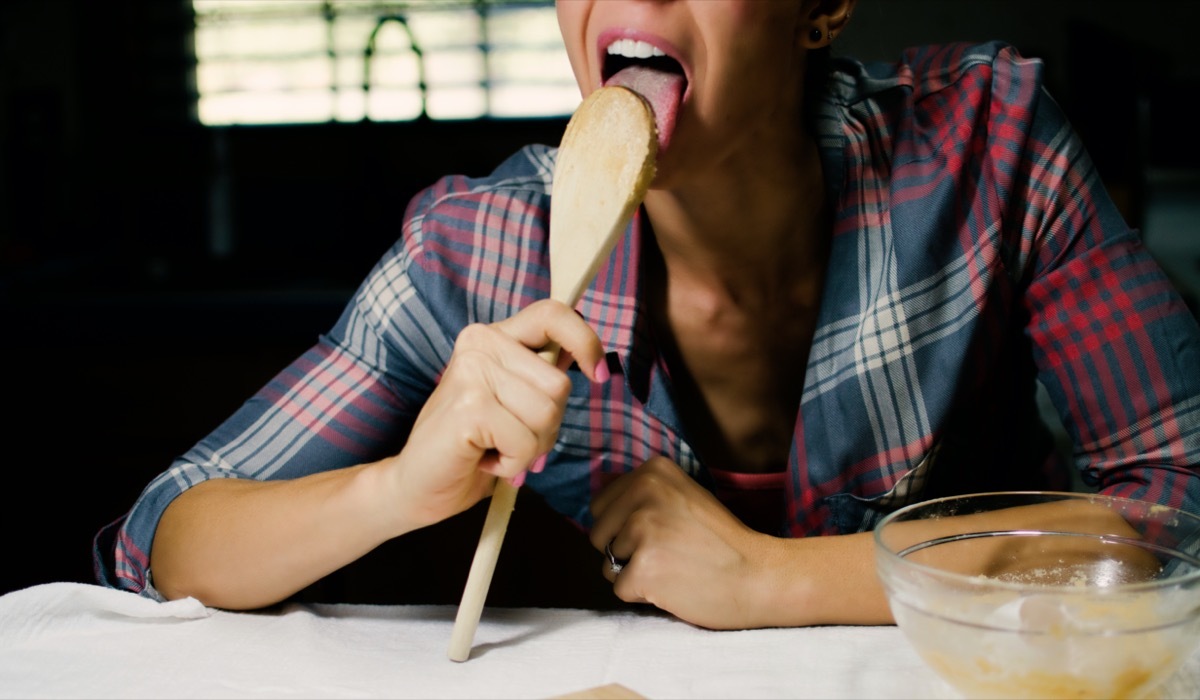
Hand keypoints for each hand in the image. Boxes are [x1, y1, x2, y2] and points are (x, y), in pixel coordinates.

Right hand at [385, 299, 607, 531]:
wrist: (420, 484)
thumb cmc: (473, 446)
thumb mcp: (514, 401)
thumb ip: (542, 378)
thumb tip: (590, 365)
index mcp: (494, 336)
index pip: (552, 314)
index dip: (585, 341)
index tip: (597, 374)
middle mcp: (481, 342)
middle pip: (559, 385)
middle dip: (548, 426)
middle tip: (511, 439)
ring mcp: (473, 372)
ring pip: (547, 415)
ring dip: (530, 448)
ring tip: (495, 449)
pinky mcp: (470, 407)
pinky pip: (525, 442)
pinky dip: (513, 463)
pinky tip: (485, 461)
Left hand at [589, 457, 773, 629]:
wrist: (759, 575)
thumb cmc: (722, 542)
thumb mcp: (684, 496)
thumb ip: (644, 494)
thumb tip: (596, 504)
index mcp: (652, 471)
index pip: (600, 505)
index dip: (624, 526)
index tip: (662, 532)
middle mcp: (644, 492)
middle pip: (598, 533)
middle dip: (625, 550)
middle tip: (669, 551)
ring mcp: (642, 530)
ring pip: (607, 563)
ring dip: (636, 572)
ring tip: (675, 566)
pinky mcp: (643, 567)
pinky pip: (620, 589)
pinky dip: (643, 595)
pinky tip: (674, 584)